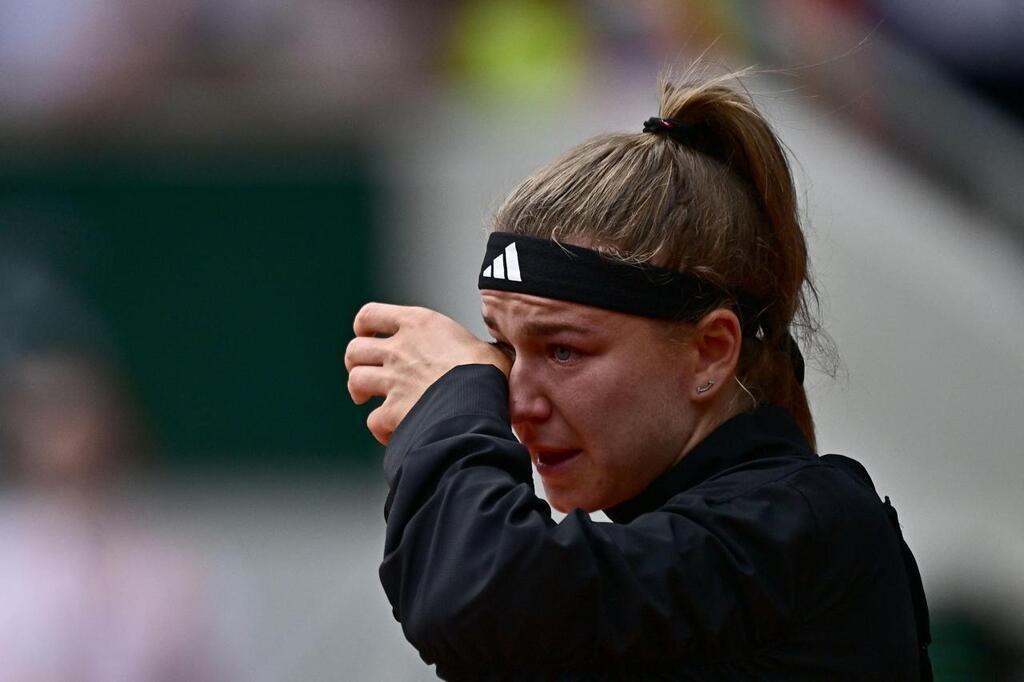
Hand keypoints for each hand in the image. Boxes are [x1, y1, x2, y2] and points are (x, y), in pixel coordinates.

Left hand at [345, 303, 511, 444]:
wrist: (479, 404)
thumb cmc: (489, 374)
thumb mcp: (487, 347)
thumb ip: (477, 348)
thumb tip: (497, 356)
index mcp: (419, 324)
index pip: (370, 315)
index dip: (364, 326)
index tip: (368, 334)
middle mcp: (399, 349)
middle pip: (355, 349)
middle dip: (356, 362)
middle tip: (368, 371)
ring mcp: (393, 381)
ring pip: (355, 381)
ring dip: (360, 391)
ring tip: (369, 399)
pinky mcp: (393, 412)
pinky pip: (373, 421)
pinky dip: (381, 428)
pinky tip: (393, 431)